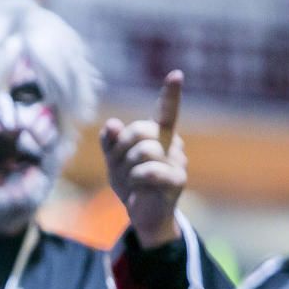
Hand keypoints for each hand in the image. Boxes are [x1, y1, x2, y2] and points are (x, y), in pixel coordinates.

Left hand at [100, 70, 187, 247]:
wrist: (141, 214)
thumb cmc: (129, 183)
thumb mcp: (113, 160)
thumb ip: (111, 141)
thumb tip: (111, 124)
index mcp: (158, 134)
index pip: (165, 110)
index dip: (171, 93)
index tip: (176, 74)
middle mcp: (172, 143)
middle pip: (139, 130)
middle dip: (120, 149)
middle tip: (120, 167)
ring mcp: (178, 161)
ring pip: (142, 150)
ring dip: (126, 167)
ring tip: (131, 180)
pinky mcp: (178, 179)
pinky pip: (148, 171)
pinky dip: (135, 180)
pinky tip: (139, 189)